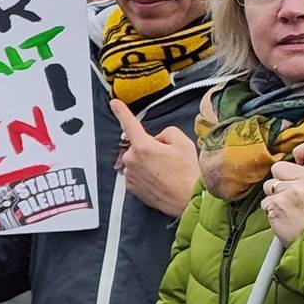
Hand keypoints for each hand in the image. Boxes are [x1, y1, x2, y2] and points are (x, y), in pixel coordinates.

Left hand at [110, 100, 198, 217]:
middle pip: (139, 146)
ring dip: (148, 162)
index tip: (114, 103)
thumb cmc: (188, 173)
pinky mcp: (131, 188)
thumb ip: (167, 132)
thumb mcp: (183, 143)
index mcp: (143, 146)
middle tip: (169, 159)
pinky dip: (146, 174)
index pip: (129, 124)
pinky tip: (160, 180)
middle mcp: (132, 160)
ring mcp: (130, 175)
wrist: (189, 199)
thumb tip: (158, 139)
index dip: (121, 112)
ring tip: (166, 172)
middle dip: (151, 148)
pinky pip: (137, 173)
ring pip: (138, 160)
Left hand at [260, 141, 303, 242]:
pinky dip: (271, 209)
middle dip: (283, 180)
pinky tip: (284, 216)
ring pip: (270, 184)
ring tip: (291, 208)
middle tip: (295, 196)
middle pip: (280, 166)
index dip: (300, 152)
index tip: (299, 161)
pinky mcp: (277, 204)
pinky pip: (266, 200)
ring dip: (275, 195)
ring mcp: (294, 192)